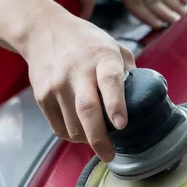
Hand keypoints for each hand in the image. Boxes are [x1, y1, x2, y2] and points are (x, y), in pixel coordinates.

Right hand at [23, 12, 134, 161]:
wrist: (42, 31)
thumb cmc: (86, 43)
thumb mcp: (114, 47)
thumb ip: (130, 72)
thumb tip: (145, 101)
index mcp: (102, 57)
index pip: (110, 81)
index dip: (116, 105)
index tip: (122, 125)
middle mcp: (77, 71)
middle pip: (87, 111)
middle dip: (99, 139)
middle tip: (109, 155)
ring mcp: (56, 84)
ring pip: (73, 126)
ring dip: (87, 140)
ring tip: (97, 139)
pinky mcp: (42, 96)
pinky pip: (59, 128)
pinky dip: (72, 136)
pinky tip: (81, 131)